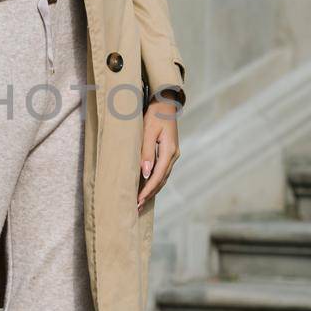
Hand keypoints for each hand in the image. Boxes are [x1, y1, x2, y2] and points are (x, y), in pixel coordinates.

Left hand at [137, 92, 180, 208]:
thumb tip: (146, 173)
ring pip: (163, 177)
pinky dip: (154, 181)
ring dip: (152, 190)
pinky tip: (146, 187)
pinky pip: (162, 171)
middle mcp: (173, 155)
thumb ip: (146, 152)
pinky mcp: (169, 153)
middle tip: (136, 207)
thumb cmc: (154, 115)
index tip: (138, 201)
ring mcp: (172, 155)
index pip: (158, 176)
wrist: (164, 103)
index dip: (148, 190)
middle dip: (149, 194)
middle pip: (162, 180)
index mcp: (169, 151)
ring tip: (140, 202)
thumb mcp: (148, 132)